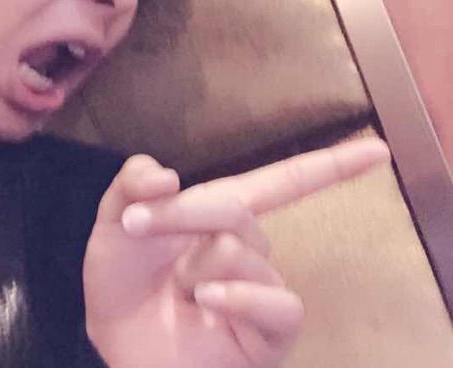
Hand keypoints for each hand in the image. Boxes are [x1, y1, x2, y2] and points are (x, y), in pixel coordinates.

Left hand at [83, 138, 389, 367]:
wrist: (115, 341)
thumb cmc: (120, 279)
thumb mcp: (115, 222)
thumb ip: (133, 184)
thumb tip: (170, 174)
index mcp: (222, 215)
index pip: (282, 182)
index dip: (329, 165)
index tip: (377, 150)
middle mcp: (249, 247)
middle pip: (235, 211)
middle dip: (180, 216)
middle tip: (137, 227)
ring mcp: (260, 290)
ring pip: (241, 252)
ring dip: (193, 267)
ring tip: (175, 289)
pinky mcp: (267, 334)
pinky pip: (276, 303)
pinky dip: (238, 296)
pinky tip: (205, 299)